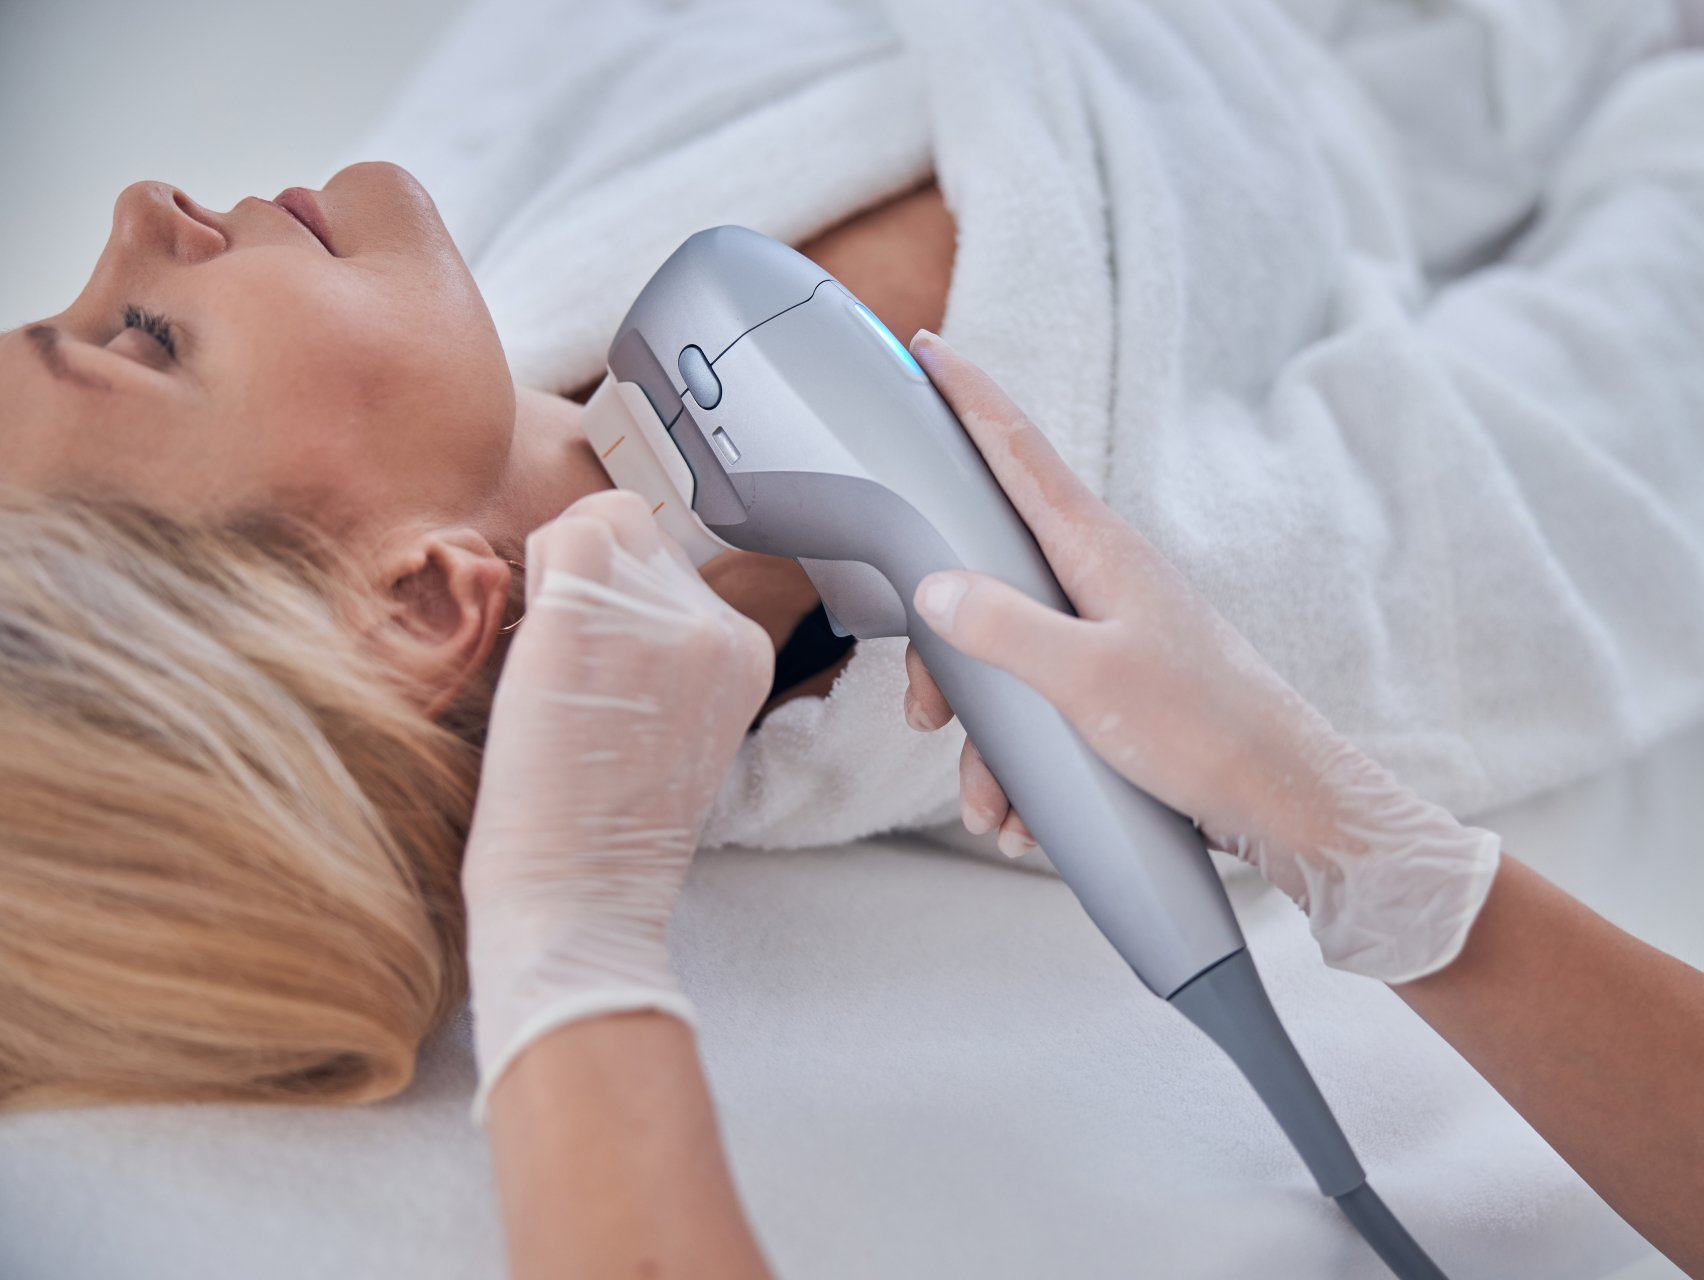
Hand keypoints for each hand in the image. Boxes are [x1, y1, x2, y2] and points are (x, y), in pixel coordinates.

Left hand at [463, 492, 772, 1117]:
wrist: (581, 895)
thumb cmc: (605, 831)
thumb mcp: (677, 728)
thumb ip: (667, 654)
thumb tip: (616, 593)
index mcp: (746, 653)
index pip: (677, 569)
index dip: (624, 599)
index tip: (604, 662)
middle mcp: (717, 626)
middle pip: (642, 538)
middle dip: (594, 582)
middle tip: (573, 669)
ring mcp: (660, 616)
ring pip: (602, 524)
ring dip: (559, 579)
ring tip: (555, 667)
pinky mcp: (594, 613)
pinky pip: (566, 531)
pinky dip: (537, 569)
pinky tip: (536, 644)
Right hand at [902, 332, 1500, 983]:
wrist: (1287, 800)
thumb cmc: (1203, 731)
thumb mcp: (1086, 679)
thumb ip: (1002, 628)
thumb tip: (934, 588)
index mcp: (1096, 551)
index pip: (1017, 450)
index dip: (966, 397)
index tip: (926, 348)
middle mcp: (1098, 579)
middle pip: (984, 580)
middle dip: (945, 658)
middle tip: (925, 711)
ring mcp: (1108, 632)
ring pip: (1007, 663)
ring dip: (988, 740)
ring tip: (989, 804)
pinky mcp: (1117, 684)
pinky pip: (1042, 710)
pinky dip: (1023, 765)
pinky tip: (1022, 815)